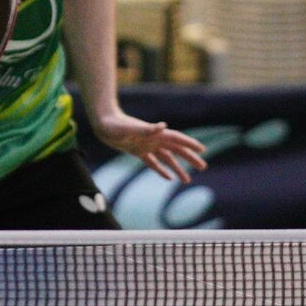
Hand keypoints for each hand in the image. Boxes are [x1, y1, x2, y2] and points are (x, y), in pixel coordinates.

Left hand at [90, 111, 207, 183]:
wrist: (102, 124)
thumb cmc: (115, 125)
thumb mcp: (130, 128)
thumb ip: (147, 129)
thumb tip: (163, 126)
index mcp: (155, 134)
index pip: (177, 139)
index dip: (190, 144)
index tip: (202, 150)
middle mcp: (153, 139)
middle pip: (176, 150)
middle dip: (189, 158)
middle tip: (203, 166)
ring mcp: (146, 145)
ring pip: (167, 158)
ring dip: (177, 168)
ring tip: (187, 180)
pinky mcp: (137, 151)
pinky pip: (153, 163)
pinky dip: (161, 170)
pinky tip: (168, 178)